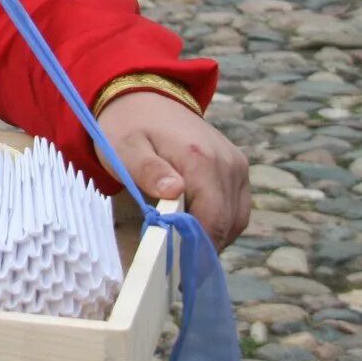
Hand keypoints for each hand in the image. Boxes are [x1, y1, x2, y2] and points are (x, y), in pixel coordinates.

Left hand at [97, 92, 249, 249]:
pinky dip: (220, 220)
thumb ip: (147, 171)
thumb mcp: (124, 149)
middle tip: (176, 260)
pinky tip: (195, 223)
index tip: (177, 264)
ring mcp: (236, 164)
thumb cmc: (127, 126)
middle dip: (204, 245)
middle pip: (228, 223)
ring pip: (237, 218)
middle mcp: (227, 162)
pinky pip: (236, 205)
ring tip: (183, 242)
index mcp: (200, 159)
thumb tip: (174, 193)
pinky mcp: (237, 166)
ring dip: (214, 234)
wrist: (143, 96)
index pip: (213, 219)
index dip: (198, 246)